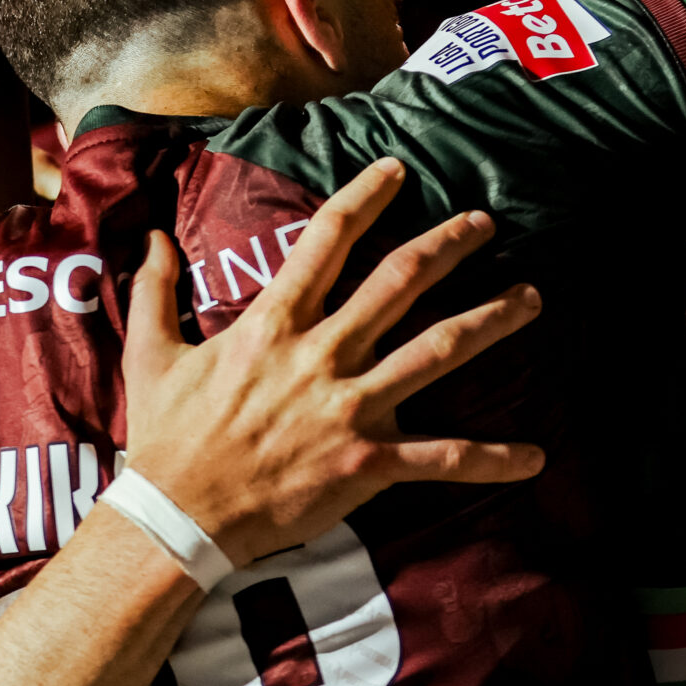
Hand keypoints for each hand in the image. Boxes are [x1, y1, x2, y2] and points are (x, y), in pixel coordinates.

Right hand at [121, 158, 542, 566]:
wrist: (180, 515)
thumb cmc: (167, 435)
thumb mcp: (151, 353)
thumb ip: (155, 290)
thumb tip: (154, 236)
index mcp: (273, 323)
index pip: (327, 240)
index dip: (365, 198)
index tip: (396, 170)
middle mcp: (320, 355)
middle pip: (398, 283)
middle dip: (447, 246)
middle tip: (484, 223)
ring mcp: (350, 408)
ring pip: (436, 351)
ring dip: (488, 321)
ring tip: (531, 298)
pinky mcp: (367, 463)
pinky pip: (442, 458)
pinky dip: (491, 459)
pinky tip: (534, 458)